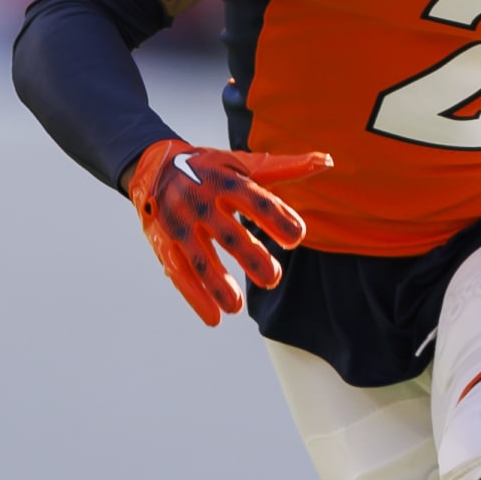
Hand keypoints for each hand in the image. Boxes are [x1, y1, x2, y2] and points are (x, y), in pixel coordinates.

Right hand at [127, 140, 330, 325]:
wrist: (154, 166)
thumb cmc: (211, 169)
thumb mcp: (245, 164)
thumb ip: (284, 169)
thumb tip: (326, 161)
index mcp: (225, 181)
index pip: (255, 200)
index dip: (276, 218)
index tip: (296, 238)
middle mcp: (201, 202)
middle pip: (227, 233)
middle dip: (250, 256)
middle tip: (273, 278)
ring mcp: (180, 224)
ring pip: (199, 258)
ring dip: (217, 283)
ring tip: (237, 306)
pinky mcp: (164, 243)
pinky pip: (178, 273)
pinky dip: (194, 297)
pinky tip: (214, 318)